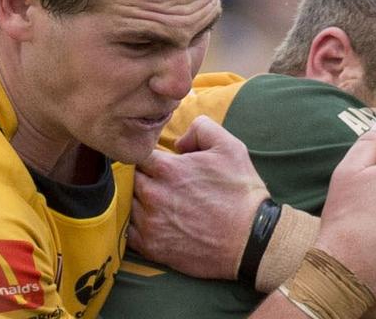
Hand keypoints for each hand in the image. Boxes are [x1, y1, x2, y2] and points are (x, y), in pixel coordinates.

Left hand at [128, 115, 269, 278]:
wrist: (250, 239)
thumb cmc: (241, 192)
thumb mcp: (230, 147)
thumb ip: (201, 128)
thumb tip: (178, 141)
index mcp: (168, 169)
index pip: (137, 155)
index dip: (146, 157)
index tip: (156, 162)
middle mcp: (153, 195)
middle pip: (127, 179)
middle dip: (139, 177)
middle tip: (155, 181)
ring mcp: (150, 223)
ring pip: (126, 204)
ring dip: (136, 200)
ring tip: (155, 202)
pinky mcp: (151, 247)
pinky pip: (127, 232)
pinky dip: (135, 225)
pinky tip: (151, 222)